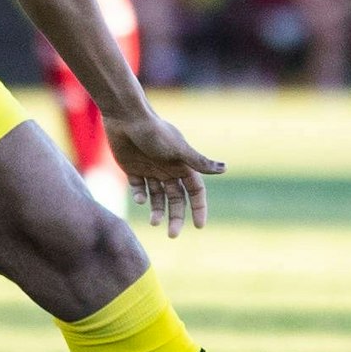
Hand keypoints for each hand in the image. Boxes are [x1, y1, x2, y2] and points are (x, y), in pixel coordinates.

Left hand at [104, 109, 223, 237]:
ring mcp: (151, 170)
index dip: (199, 208)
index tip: (199, 226)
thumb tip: (225, 168)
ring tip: (154, 222)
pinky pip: (139, 189)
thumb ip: (198, 161)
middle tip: (173, 234)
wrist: (125, 117)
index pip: (195, 192)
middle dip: (176, 217)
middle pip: (176, 200)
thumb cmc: (154, 131)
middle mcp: (168, 170)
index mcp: (183, 166)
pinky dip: (140, 196)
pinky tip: (140, 199)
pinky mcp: (133, 169)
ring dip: (157, 211)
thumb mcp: (178, 149)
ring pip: (157, 197)